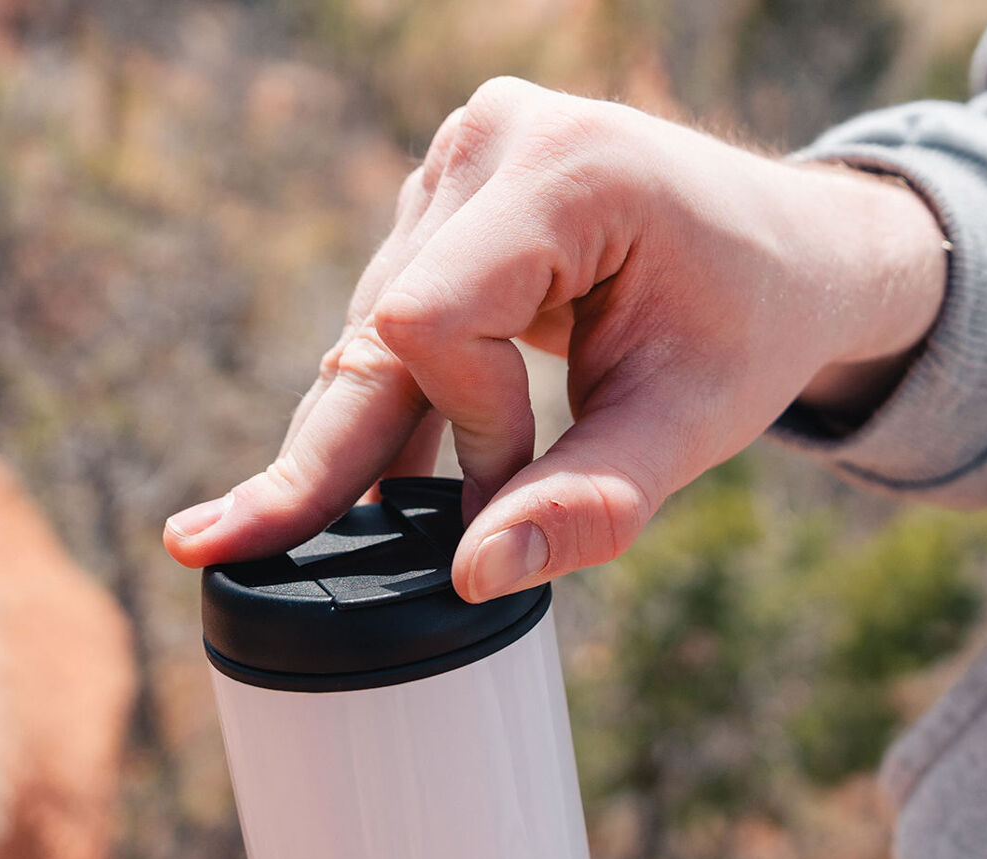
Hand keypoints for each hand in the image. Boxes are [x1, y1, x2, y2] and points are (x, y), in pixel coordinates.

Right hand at [166, 77, 945, 600]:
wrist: (782, 255)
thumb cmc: (752, 329)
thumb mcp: (695, 423)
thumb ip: (592, 502)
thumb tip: (472, 581)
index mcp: (565, 172)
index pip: (435, 317)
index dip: (464, 424)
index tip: (519, 480)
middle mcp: (489, 149)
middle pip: (377, 327)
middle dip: (320, 458)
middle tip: (205, 547)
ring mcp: (456, 173)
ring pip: (371, 338)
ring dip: (375, 442)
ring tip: (314, 524)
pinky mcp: (443, 214)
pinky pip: (390, 327)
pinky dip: (391, 411)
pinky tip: (358, 484)